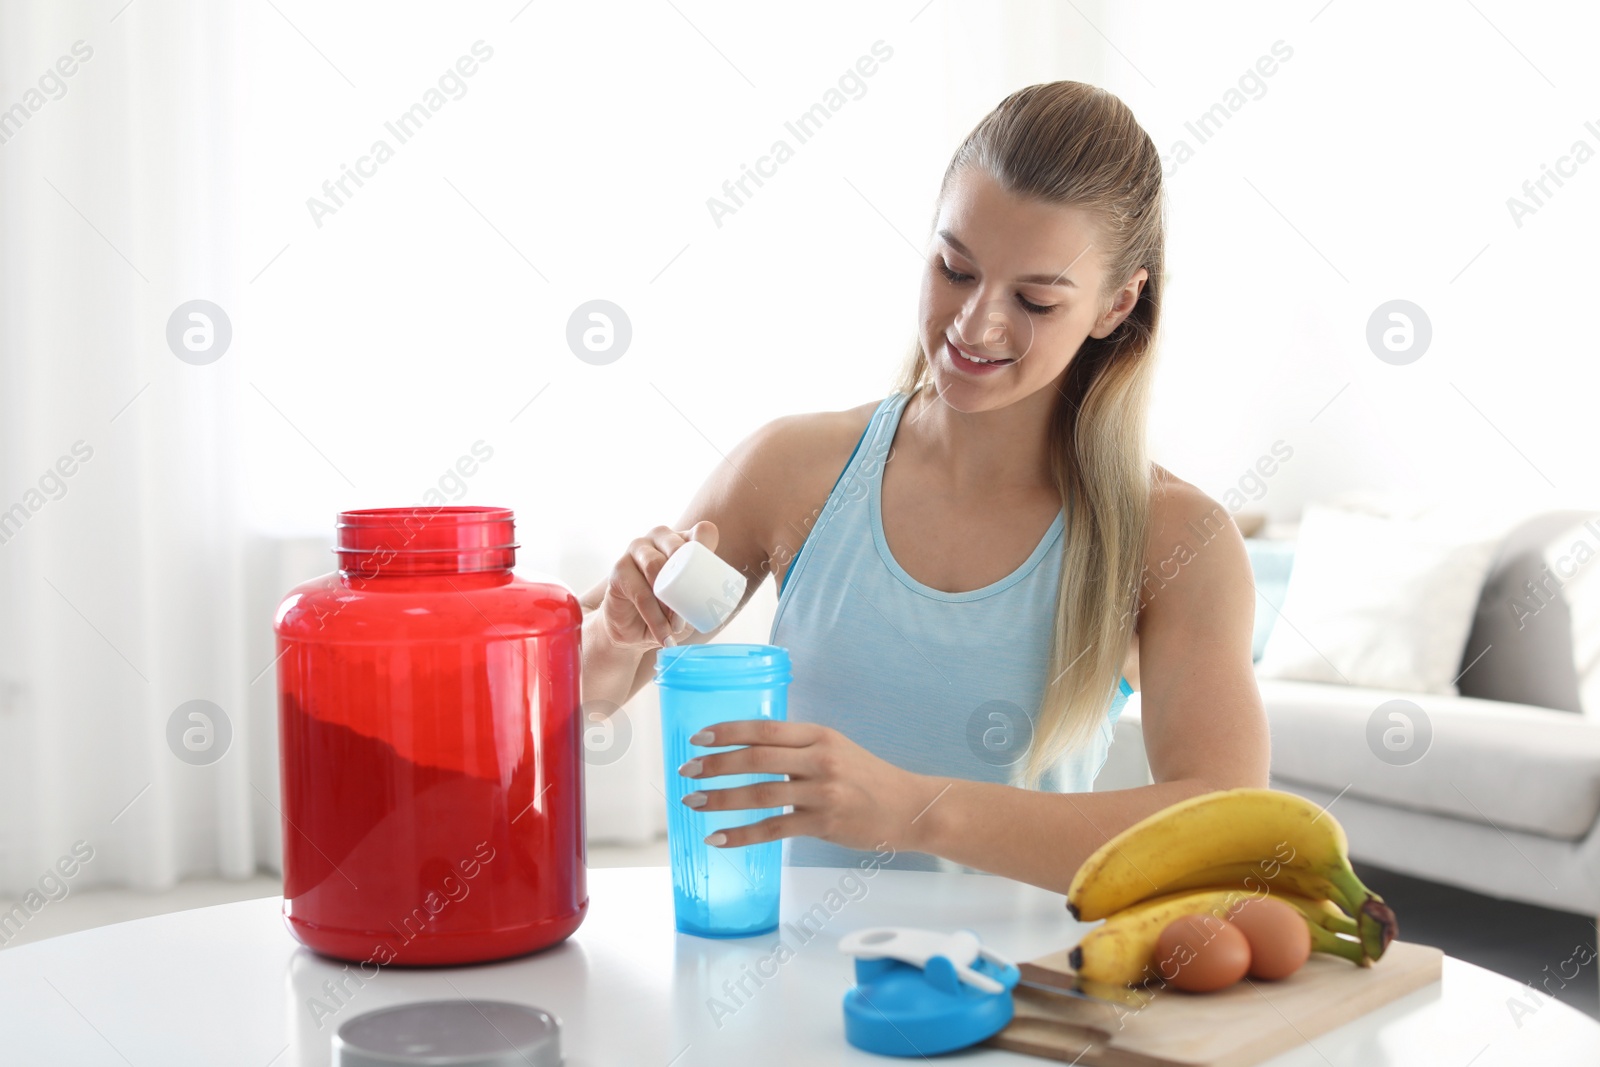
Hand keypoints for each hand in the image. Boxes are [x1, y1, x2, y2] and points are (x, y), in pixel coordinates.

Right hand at [596, 520, 717, 651]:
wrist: (633, 629)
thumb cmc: (667, 611)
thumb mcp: (690, 603)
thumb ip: (703, 597)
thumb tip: (714, 606)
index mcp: (684, 540)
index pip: (702, 532)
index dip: (708, 546)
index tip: (713, 573)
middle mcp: (660, 538)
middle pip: (676, 547)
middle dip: (686, 579)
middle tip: (691, 613)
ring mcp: (637, 550)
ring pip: (655, 567)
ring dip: (668, 601)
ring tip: (677, 627)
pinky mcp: (618, 569)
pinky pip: (640, 593)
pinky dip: (654, 617)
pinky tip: (663, 634)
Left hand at [676, 719, 947, 853]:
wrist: (910, 807)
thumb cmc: (867, 777)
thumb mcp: (835, 749)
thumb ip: (797, 748)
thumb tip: (748, 751)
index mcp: (819, 735)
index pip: (764, 729)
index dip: (728, 732)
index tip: (699, 738)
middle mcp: (820, 759)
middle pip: (757, 758)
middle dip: (716, 764)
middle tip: (686, 770)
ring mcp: (823, 792)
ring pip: (761, 793)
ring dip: (721, 798)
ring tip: (694, 802)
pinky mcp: (824, 823)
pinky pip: (774, 828)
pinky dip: (742, 834)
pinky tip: (719, 838)